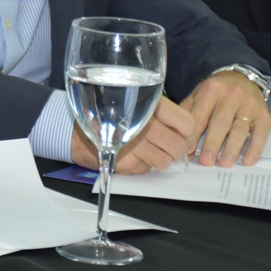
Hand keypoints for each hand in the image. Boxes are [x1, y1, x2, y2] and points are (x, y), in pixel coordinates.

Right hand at [68, 97, 197, 173]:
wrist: (80, 129)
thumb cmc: (114, 114)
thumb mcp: (139, 101)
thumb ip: (166, 113)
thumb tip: (189, 136)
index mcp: (149, 103)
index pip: (187, 125)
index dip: (188, 133)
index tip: (183, 134)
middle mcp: (141, 122)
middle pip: (178, 146)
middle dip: (176, 150)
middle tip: (169, 146)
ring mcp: (131, 144)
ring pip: (165, 162)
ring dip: (161, 159)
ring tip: (149, 149)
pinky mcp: (123, 161)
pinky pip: (147, 169)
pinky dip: (143, 164)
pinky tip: (133, 152)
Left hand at [180, 72, 270, 166]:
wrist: (243, 78)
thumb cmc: (217, 92)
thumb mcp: (199, 94)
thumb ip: (188, 112)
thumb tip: (177, 137)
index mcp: (211, 90)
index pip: (200, 114)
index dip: (194, 134)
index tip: (188, 150)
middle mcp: (232, 96)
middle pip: (220, 122)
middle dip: (212, 143)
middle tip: (206, 161)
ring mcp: (250, 105)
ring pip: (240, 129)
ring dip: (232, 148)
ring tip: (225, 162)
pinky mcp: (263, 115)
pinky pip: (261, 133)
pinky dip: (255, 148)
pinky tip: (247, 160)